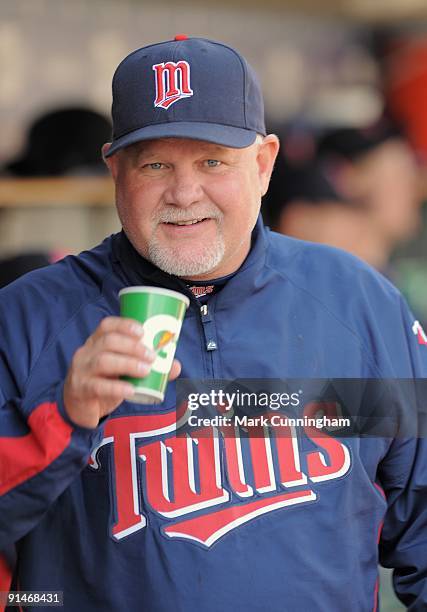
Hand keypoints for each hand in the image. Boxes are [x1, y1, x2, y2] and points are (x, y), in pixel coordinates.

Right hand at [63, 317, 180, 428]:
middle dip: (133, 346)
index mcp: (96, 342)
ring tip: (146, 370)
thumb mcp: (123, 372)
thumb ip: (148, 367)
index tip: (143, 331)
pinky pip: (98, 386)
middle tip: (152, 356)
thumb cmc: (104, 382)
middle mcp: (86, 352)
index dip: (125, 325)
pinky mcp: (81, 389)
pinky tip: (130, 390)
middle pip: (108, 341)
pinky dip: (116, 387)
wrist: (78, 408)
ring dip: (128, 363)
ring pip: (103, 361)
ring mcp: (81, 370)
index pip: (107, 325)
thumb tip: (176, 366)